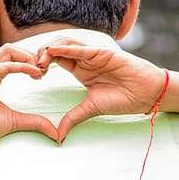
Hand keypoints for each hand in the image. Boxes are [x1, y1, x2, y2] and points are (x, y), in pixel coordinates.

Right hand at [0, 44, 59, 148]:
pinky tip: (34, 72)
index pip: (11, 59)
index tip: (42, 74)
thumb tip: (54, 132)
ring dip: (27, 56)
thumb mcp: (15, 121)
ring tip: (40, 68)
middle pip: (10, 50)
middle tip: (44, 68)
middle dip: (30, 55)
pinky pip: (5, 64)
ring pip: (7, 50)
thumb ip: (34, 122)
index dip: (29, 63)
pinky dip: (22, 66)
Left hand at [36, 36, 166, 140]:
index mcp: (80, 69)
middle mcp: (85, 59)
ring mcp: (94, 54)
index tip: (34, 76)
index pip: (55, 60)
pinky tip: (54, 52)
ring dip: (50, 50)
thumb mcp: (90, 109)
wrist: (146, 95)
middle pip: (57, 49)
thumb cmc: (122, 99)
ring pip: (66, 43)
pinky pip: (82, 48)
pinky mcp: (104, 53)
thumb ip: (73, 118)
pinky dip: (67, 49)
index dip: (41, 64)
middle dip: (41, 55)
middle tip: (32, 68)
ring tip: (40, 62)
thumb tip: (58, 135)